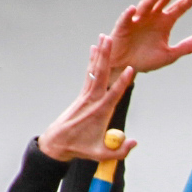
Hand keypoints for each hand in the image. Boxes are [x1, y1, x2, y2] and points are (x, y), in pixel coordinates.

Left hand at [38, 35, 141, 164]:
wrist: (57, 143)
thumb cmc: (80, 148)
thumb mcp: (102, 155)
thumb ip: (120, 151)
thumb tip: (134, 141)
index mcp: (100, 112)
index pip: (114, 94)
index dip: (123, 82)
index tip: (131, 69)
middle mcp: (93, 100)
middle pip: (101, 75)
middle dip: (106, 57)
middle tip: (111, 39)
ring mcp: (86, 96)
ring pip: (95, 70)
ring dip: (100, 53)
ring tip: (105, 37)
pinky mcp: (83, 95)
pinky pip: (90, 74)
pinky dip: (93, 61)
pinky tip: (95, 50)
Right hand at [102, 0, 191, 78]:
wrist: (127, 67)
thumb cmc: (146, 59)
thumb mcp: (170, 54)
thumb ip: (186, 47)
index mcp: (164, 22)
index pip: (178, 8)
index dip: (188, 1)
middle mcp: (152, 17)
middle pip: (163, 0)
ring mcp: (137, 20)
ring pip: (146, 5)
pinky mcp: (123, 27)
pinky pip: (126, 19)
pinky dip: (129, 14)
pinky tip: (133, 9)